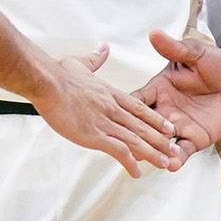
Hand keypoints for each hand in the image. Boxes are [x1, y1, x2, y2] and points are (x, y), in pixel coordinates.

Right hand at [33, 45, 179, 177]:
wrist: (47, 82)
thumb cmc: (59, 73)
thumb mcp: (81, 61)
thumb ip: (95, 58)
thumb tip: (103, 48)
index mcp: (110, 93)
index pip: (139, 107)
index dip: (155, 118)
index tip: (167, 126)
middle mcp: (112, 108)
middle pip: (142, 126)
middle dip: (160, 139)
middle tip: (174, 150)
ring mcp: (105, 122)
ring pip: (136, 140)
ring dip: (152, 153)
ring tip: (164, 164)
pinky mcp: (95, 135)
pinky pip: (118, 151)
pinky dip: (129, 163)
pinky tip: (136, 172)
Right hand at [132, 31, 220, 161]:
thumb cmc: (212, 64)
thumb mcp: (195, 53)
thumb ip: (175, 49)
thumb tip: (155, 34)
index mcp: (158, 89)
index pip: (137, 100)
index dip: (126, 108)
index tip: (113, 115)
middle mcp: (163, 110)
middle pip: (144, 126)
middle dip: (137, 135)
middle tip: (129, 145)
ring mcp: (177, 127)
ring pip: (161, 142)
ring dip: (155, 151)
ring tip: (152, 159)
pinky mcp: (194, 138)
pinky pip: (183, 151)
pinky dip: (177, 159)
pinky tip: (172, 165)